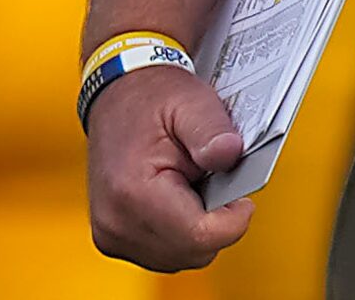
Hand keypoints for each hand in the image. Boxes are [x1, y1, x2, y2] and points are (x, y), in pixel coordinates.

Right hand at [86, 63, 254, 271]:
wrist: (116, 96)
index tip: (242, 196)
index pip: (200, 236)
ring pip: (184, 257)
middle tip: (214, 180)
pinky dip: (182, 232)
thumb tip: (231, 154)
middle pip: (195, 252)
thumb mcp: (190, 101)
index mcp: (133, 192)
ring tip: (192, 185)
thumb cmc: (151, 98)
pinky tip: (179, 198)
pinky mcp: (114, 239)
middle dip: (217, 220)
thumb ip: (213, 131)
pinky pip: (167, 253)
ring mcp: (112, 235)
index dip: (233, 219)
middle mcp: (116, 222)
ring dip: (200, 228)